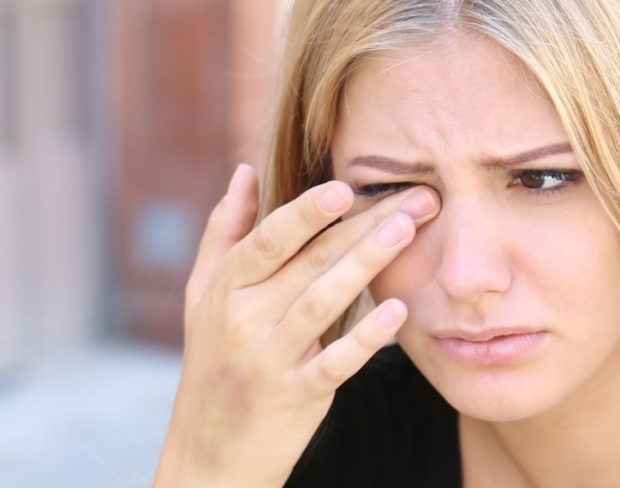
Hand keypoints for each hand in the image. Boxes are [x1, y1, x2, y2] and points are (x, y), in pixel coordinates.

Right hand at [153, 164, 438, 487]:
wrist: (209, 451)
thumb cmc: (213, 358)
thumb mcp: (203, 294)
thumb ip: (225, 231)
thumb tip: (244, 170)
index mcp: (226, 287)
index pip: (269, 239)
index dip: (306, 211)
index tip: (346, 185)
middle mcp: (244, 318)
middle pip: (311, 261)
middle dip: (364, 224)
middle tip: (416, 198)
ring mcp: (270, 358)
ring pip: (324, 302)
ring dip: (368, 263)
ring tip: (407, 231)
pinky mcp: (298, 394)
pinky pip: (336, 362)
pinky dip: (367, 337)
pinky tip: (399, 311)